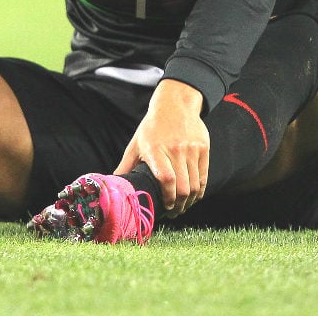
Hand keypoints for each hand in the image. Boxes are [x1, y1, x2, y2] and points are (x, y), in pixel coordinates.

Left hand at [114, 79, 208, 215]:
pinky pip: (203, 177)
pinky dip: (199, 191)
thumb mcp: (136, 143)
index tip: (165, 208)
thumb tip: (114, 184)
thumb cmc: (152, 126)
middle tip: (173, 212)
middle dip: (178, 206)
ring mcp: (191, 150)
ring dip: (189, 201)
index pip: (166, 179)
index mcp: (155, 149)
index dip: (167, 198)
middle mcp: (175, 150)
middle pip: (182, 187)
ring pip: (194, 185)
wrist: (175, 104)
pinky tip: (193, 197)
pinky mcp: (203, 149)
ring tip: (182, 207)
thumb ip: (126, 165)